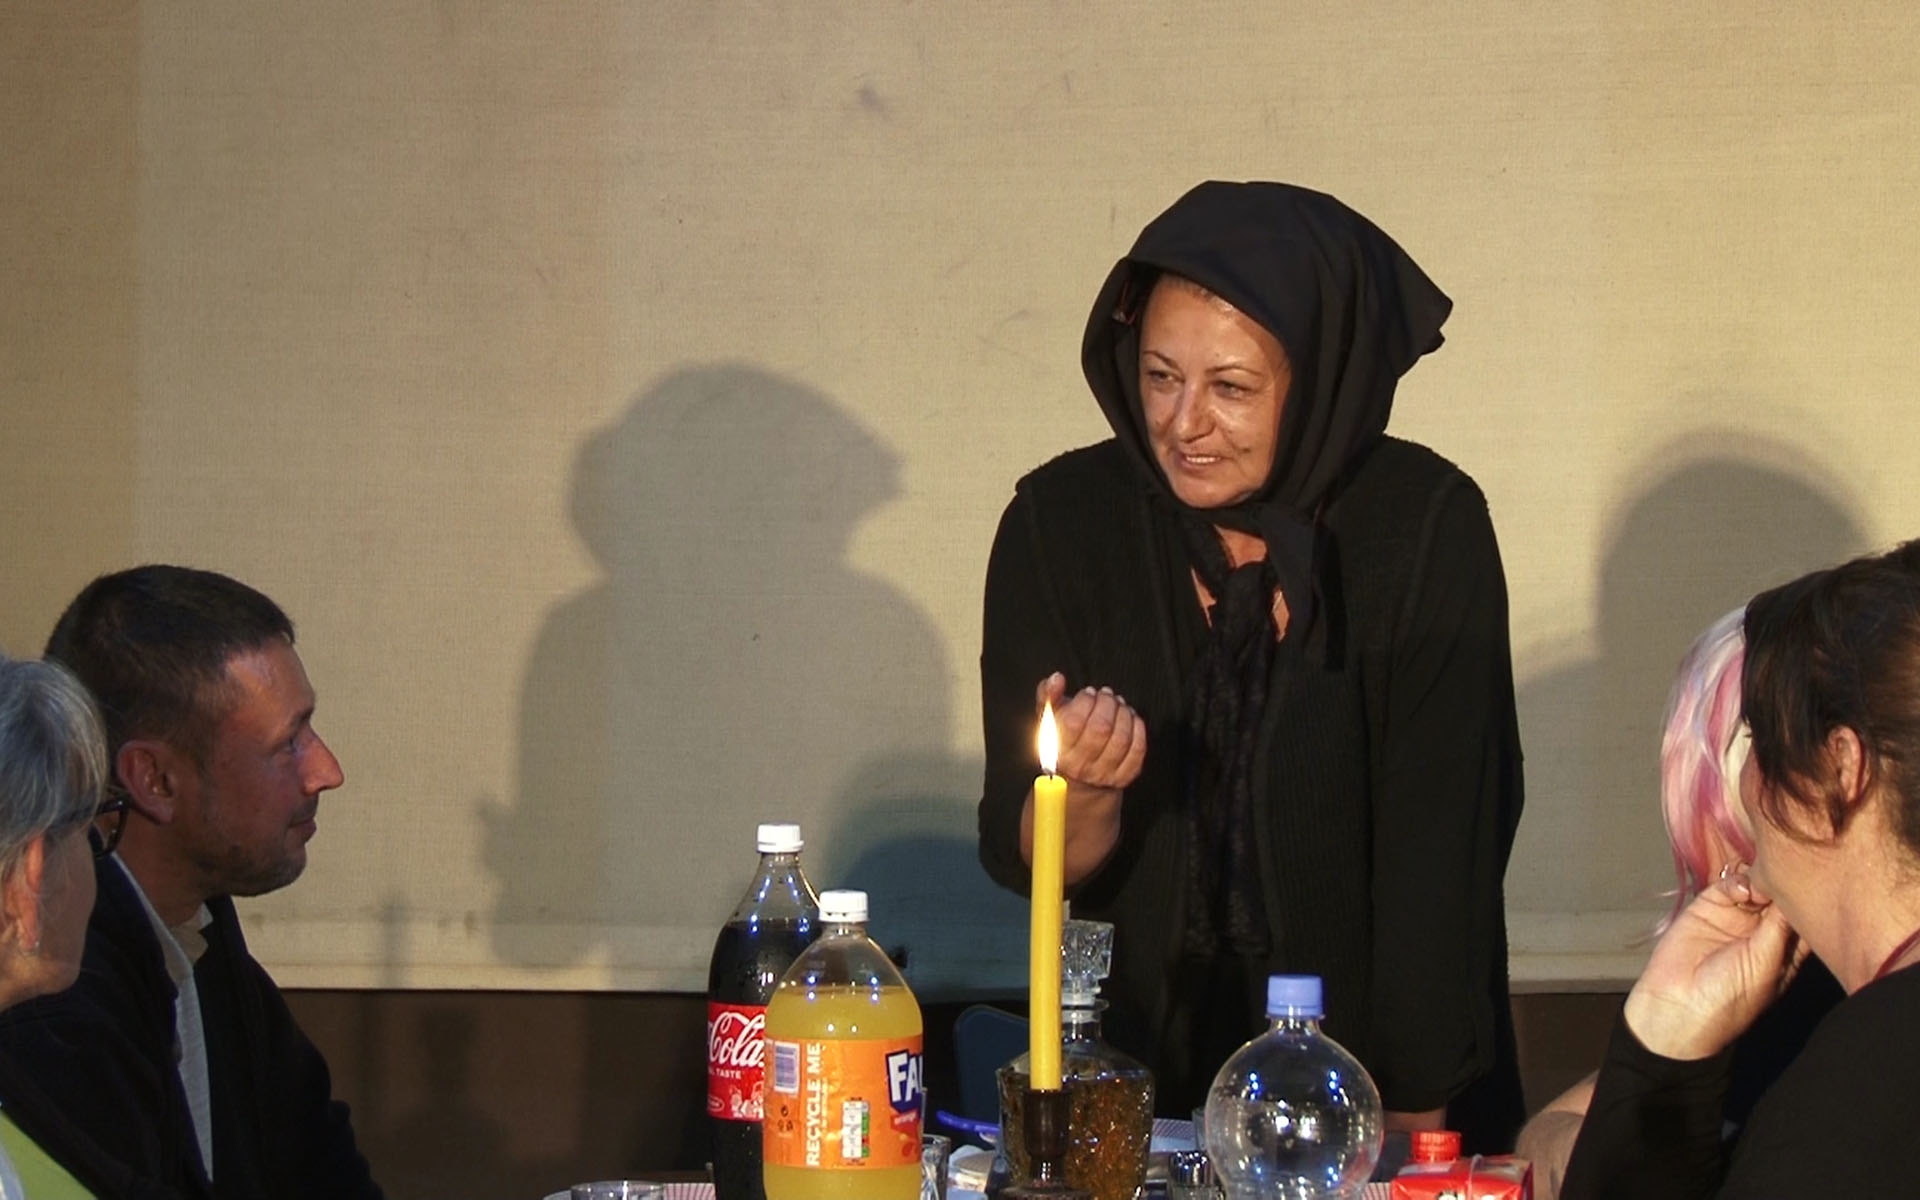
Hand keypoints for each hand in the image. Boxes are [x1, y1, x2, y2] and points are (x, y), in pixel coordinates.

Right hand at [1035, 672, 1146, 790]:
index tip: (1088, 693)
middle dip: (1107, 703)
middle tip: (1106, 695)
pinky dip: (1137, 728)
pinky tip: (1129, 719)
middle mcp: (1079, 767)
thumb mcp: (1051, 717)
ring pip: (1121, 738)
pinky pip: (1138, 748)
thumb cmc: (1063, 738)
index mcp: (1058, 751)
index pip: (1073, 723)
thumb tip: (1057, 679)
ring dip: (1123, 713)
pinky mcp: (1124, 776)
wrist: (1077, 775)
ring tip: (1117, 704)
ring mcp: (1103, 774)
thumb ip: (1048, 694)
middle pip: (1100, 729)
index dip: (1085, 701)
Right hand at [1621, 866, 1806, 1060]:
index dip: (1809, 898)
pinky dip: (1735, 880)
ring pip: (1756, 885)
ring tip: (1758, 887)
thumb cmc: (1730, 997)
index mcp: (1785, 949)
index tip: (1813, 881)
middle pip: (1780, 896)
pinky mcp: (1709, 906)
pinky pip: (1727, 884)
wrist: (1678, 1004)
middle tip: (1783, 877)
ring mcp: (1736, 916)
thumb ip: (1779, 927)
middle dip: (1784, 883)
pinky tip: (1739, 888)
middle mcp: (1763, 930)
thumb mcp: (1766, 964)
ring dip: (1760, 880)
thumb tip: (1797, 892)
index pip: (1803, 916)